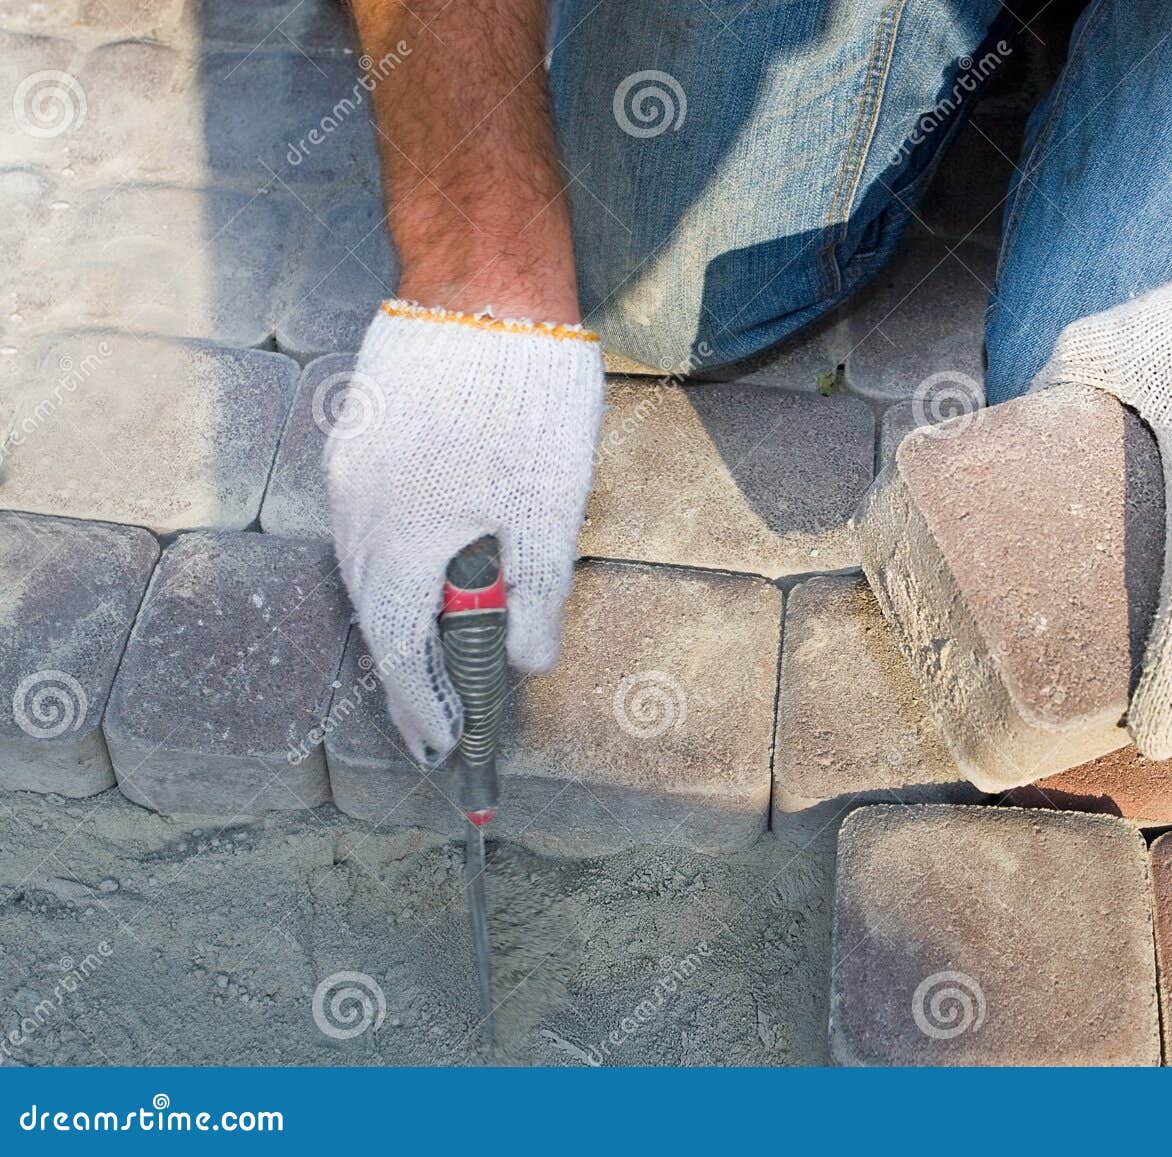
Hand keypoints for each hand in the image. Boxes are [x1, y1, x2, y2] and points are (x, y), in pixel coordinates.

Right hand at [325, 301, 604, 763]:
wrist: (484, 280)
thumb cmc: (527, 396)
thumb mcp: (549, 508)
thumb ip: (535, 594)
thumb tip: (527, 662)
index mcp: (399, 538)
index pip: (399, 649)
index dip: (423, 705)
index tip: (445, 748)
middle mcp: (357, 510)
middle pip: (375, 613)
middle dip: (412, 671)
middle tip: (444, 717)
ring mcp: (351, 469)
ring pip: (368, 567)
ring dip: (403, 616)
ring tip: (440, 654)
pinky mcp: (361, 436)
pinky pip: (369, 523)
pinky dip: (398, 563)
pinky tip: (432, 568)